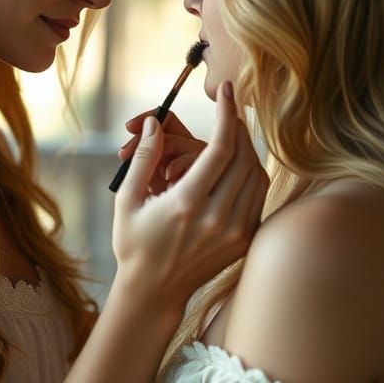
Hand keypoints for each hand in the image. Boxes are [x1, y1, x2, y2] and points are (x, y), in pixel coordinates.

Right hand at [111, 81, 267, 314]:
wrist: (154, 292)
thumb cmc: (134, 244)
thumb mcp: (126, 200)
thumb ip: (142, 158)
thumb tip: (153, 121)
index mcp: (186, 205)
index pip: (221, 148)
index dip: (226, 114)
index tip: (224, 90)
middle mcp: (217, 219)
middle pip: (244, 157)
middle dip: (237, 127)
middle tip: (226, 109)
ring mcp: (235, 233)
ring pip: (256, 175)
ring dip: (246, 149)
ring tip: (229, 134)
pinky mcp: (243, 241)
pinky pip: (256, 196)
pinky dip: (250, 174)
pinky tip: (234, 165)